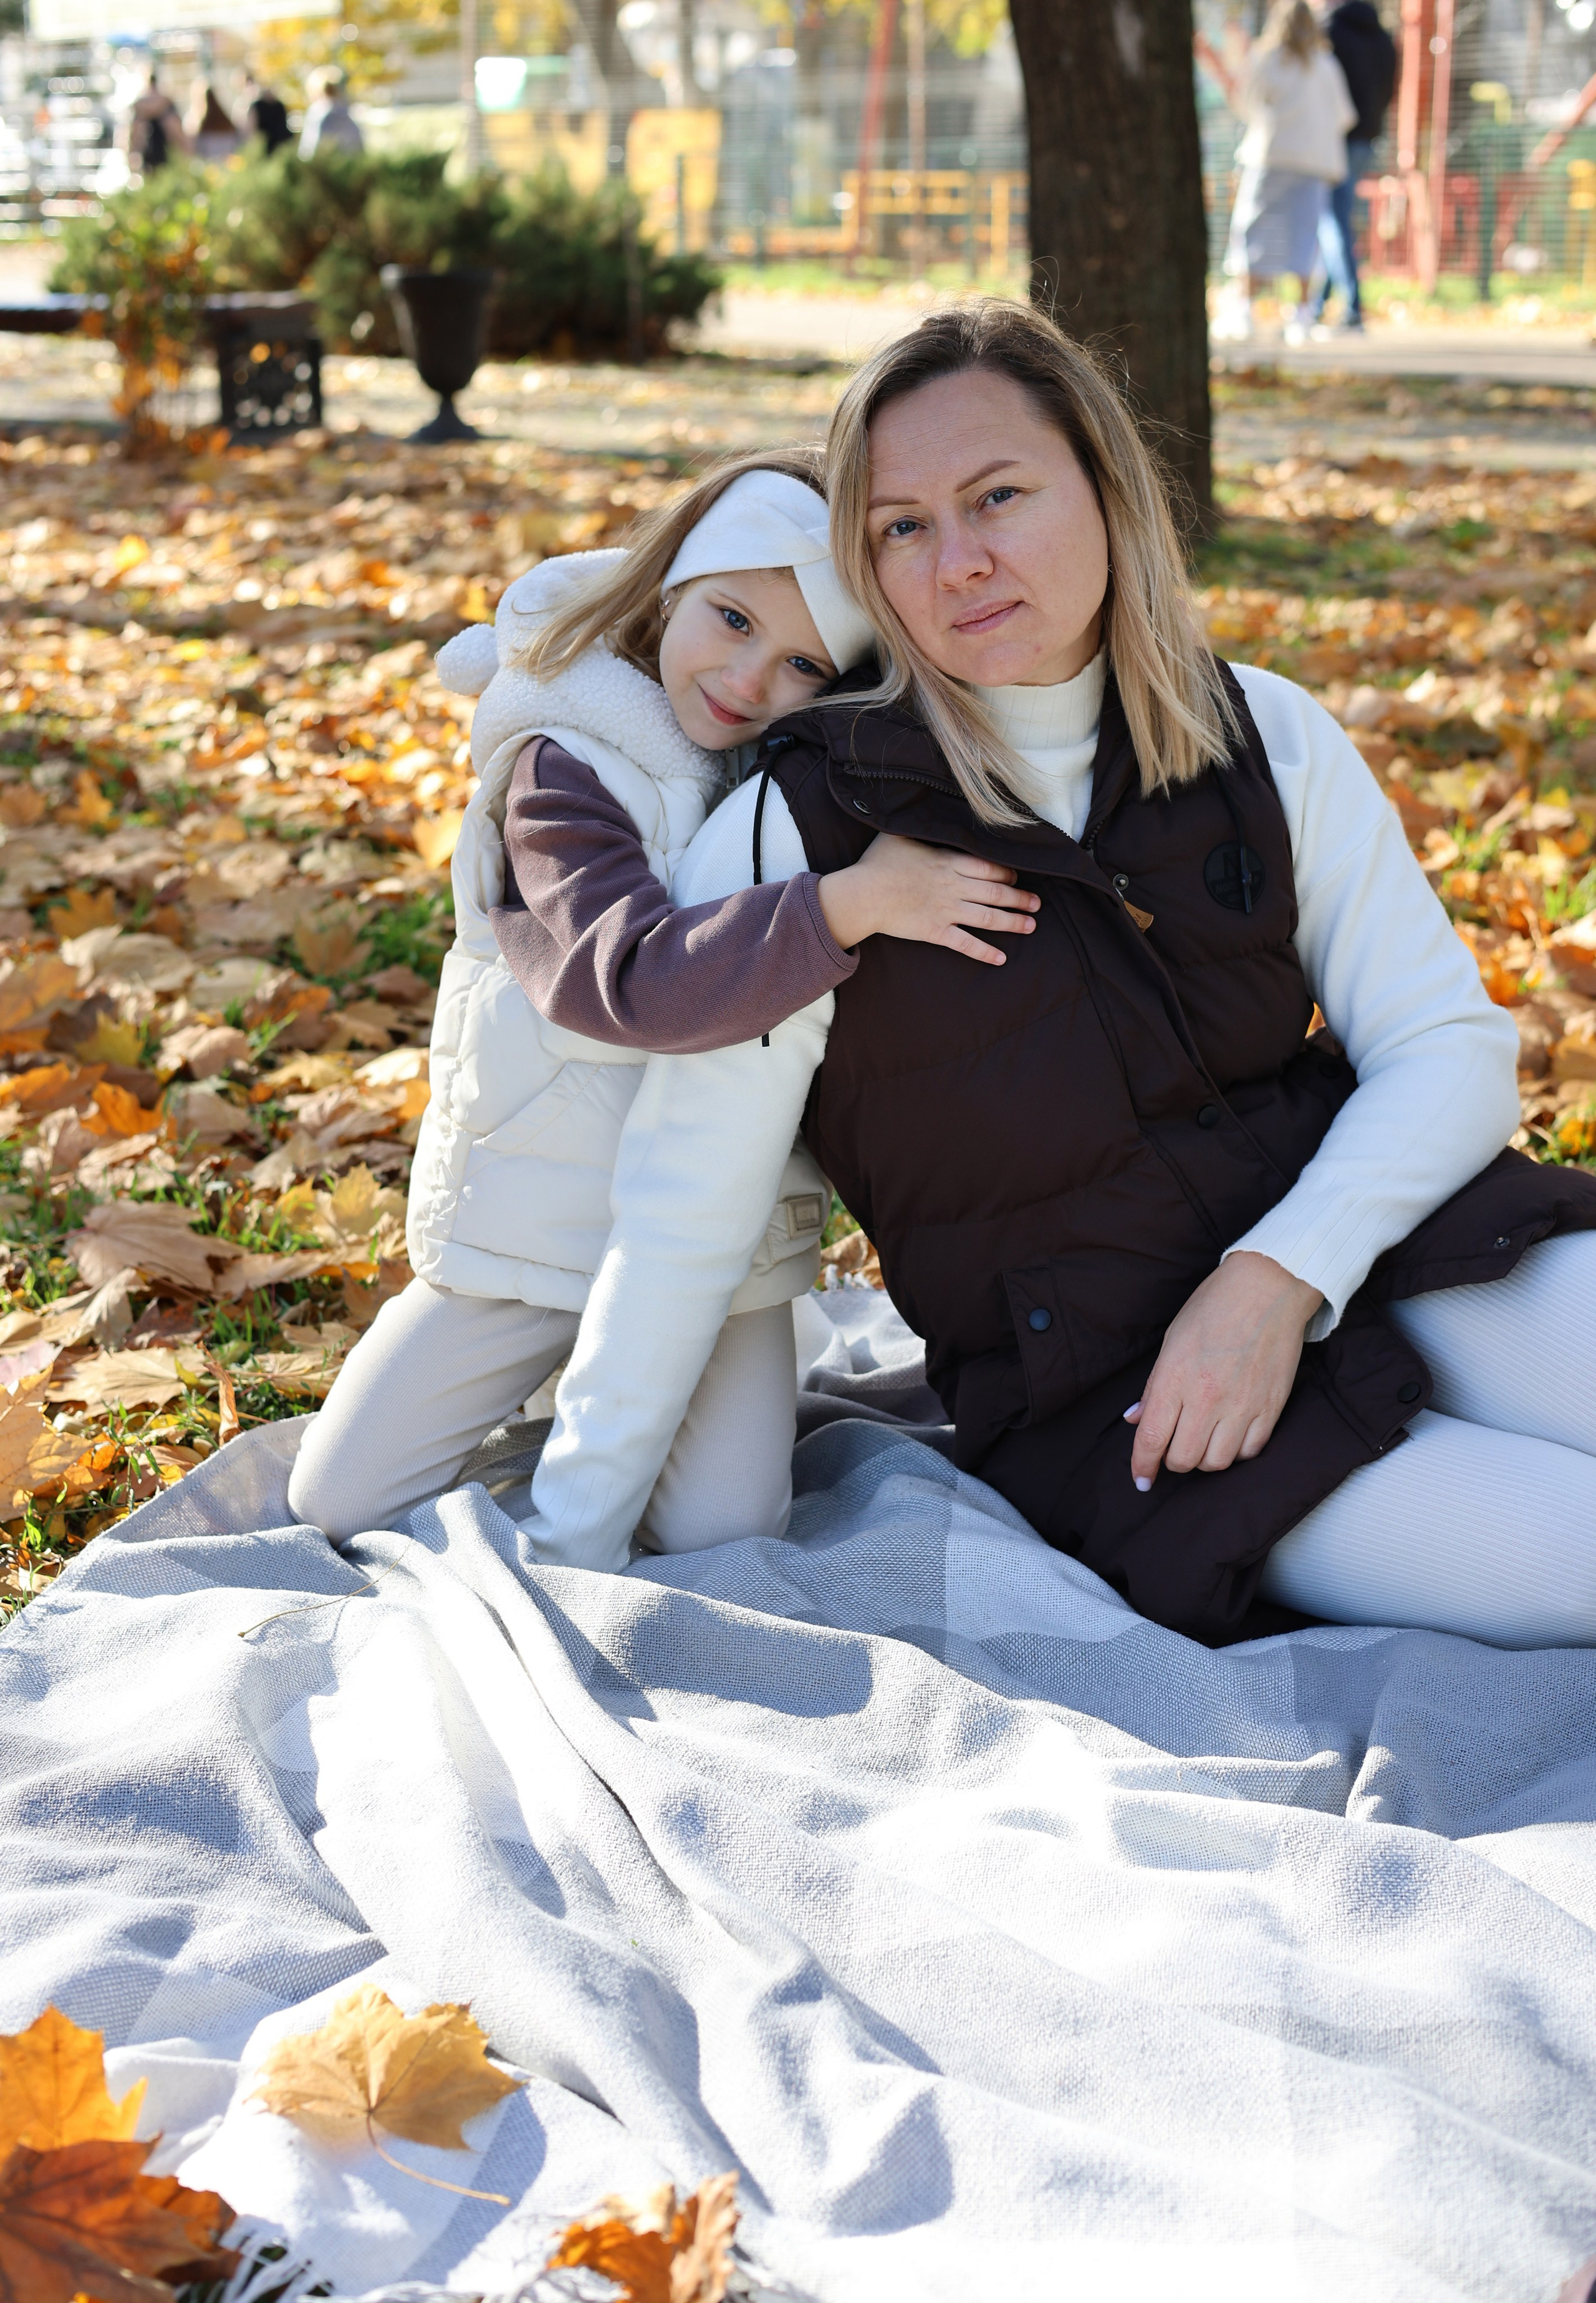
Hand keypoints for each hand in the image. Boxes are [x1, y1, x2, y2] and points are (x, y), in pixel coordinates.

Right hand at [817, 833, 1039, 965]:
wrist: (862, 895)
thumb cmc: (877, 863)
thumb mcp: (899, 835)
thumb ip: (919, 827)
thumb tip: (924, 808)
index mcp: (947, 861)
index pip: (988, 867)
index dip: (1006, 873)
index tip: (1016, 877)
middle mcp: (953, 886)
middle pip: (996, 892)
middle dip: (1019, 898)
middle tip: (1036, 903)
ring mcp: (946, 910)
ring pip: (988, 917)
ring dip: (1012, 922)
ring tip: (1031, 925)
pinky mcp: (935, 931)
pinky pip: (966, 944)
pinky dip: (984, 952)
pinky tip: (1001, 958)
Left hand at [1123, 1252, 1323, 1488]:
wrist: (1267, 1288)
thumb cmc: (1214, 1308)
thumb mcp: (1173, 1340)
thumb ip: (1154, 1385)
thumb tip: (1136, 1419)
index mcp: (1176, 1377)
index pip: (1152, 1438)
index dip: (1142, 1465)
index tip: (1141, 1479)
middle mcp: (1207, 1397)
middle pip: (1183, 1459)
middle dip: (1173, 1460)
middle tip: (1174, 1446)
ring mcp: (1242, 1405)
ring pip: (1217, 1462)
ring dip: (1204, 1458)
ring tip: (1203, 1439)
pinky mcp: (1271, 1407)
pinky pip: (1250, 1451)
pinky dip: (1237, 1451)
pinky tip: (1231, 1435)